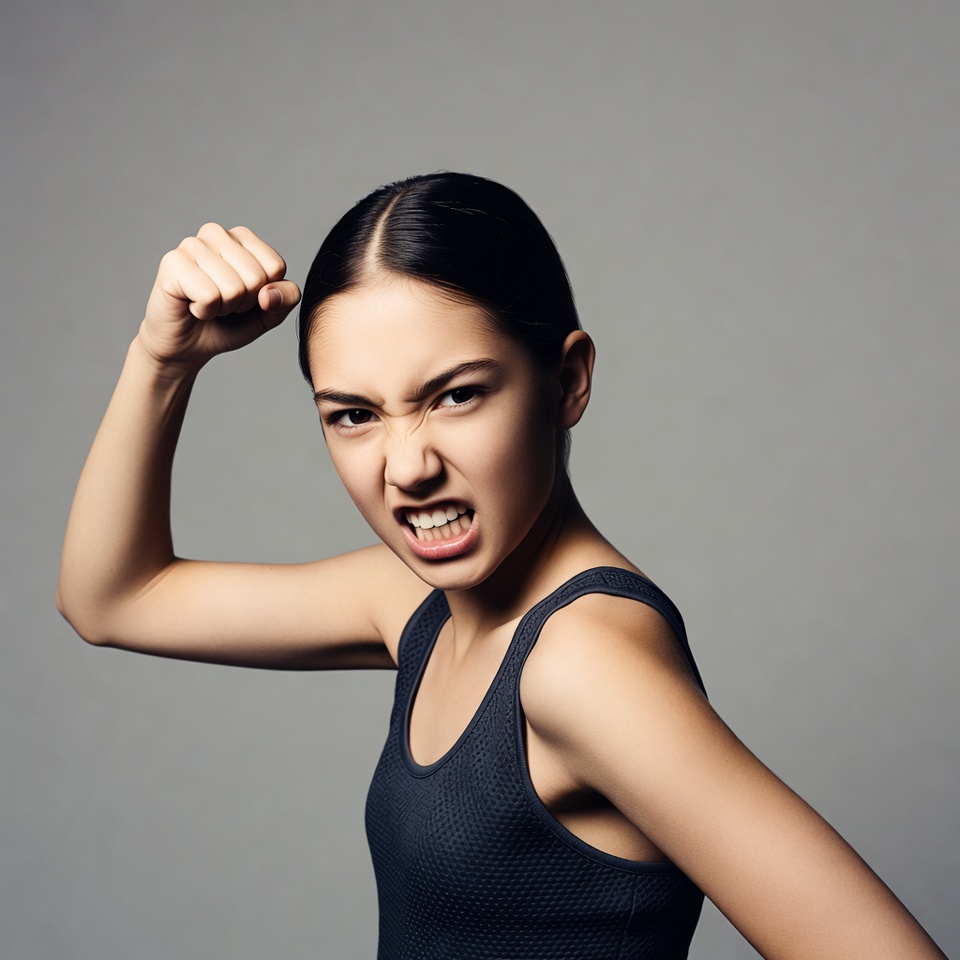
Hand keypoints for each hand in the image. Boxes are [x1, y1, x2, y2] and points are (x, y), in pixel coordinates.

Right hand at [139, 223, 300, 368]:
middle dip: (243, 303)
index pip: (276, 266)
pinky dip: (205, 312)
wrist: (187, 346)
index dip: (264, 294)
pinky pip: (209, 296)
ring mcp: (192, 245)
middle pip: (256, 277)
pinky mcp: (173, 262)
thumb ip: (286, 298)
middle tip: (222, 303)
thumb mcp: (268, 314)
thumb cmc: (227, 324)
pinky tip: (191, 306)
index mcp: (243, 238)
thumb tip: (269, 293)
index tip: (243, 297)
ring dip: (223, 308)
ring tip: (206, 304)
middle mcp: (216, 233)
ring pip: (234, 288)